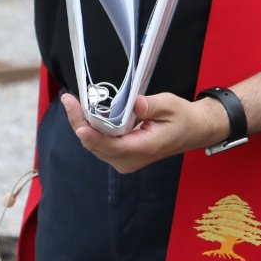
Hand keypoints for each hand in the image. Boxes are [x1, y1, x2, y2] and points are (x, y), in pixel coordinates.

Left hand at [61, 89, 230, 173]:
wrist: (192, 131)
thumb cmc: (182, 118)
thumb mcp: (171, 106)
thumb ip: (152, 105)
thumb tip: (135, 103)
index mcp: (144, 149)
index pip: (112, 146)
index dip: (93, 135)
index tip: (79, 124)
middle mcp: (130, 160)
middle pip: (97, 145)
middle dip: (80, 123)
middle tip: (68, 100)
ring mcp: (124, 160)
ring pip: (95, 145)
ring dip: (82, 124)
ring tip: (72, 103)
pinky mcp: (120, 156)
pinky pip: (100, 144)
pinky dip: (90, 128)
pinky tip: (83, 112)